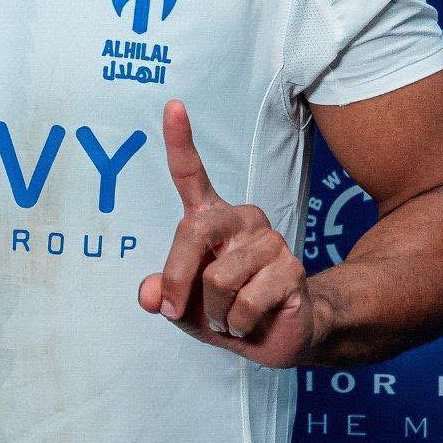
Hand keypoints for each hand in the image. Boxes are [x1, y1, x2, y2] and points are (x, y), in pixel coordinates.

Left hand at [138, 99, 318, 368]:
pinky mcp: (292, 267)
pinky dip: (239, 325)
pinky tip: (253, 323)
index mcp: (210, 217)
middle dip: (178, 279)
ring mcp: (270, 239)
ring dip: (216, 314)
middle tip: (177, 310)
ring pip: (218, 279)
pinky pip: (246, 302)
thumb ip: (163, 294)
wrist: (276, 337)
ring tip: (231, 317)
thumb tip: (149, 295)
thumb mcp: (184, 306)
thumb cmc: (224, 311)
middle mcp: (241, 218)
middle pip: (194, 232)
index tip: (173, 105)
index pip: (191, 173)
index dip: (180, 139)